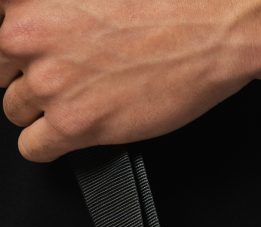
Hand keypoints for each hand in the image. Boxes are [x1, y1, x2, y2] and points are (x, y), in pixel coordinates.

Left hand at [0, 0, 260, 161]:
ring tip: (77, 100)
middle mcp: (25, 34)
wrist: (211, 27)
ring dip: (39, 109)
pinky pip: (32, 148)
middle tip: (63, 72)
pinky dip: (47, 145)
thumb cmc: (164, 0)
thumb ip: (53, 4)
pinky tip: (72, 131)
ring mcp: (48, 82)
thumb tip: (48, 23)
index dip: (14, 44)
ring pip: (12, 110)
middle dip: (23, 73)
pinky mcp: (73, 124)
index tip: (33, 52)